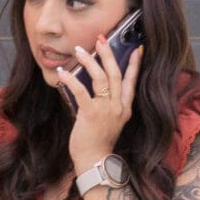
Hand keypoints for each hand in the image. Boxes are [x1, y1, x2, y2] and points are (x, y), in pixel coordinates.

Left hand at [58, 32, 140, 176]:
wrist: (94, 161)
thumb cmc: (98, 142)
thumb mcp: (108, 121)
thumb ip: (105, 104)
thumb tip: (92, 83)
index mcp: (124, 108)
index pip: (132, 81)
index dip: (134, 64)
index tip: (136, 49)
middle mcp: (118, 107)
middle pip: (116, 74)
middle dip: (108, 54)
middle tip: (102, 39)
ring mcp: (106, 110)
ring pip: (101, 78)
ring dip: (90, 61)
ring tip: (80, 50)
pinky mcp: (91, 114)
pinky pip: (81, 91)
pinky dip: (71, 79)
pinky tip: (62, 72)